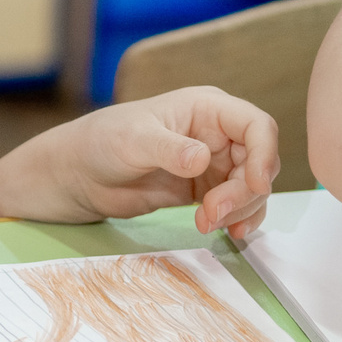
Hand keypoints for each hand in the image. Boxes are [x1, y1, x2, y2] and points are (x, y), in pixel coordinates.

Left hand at [4, 86, 279, 240]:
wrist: (77, 176)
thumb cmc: (99, 143)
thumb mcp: (132, 141)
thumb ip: (168, 149)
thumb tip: (202, 159)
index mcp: (206, 108)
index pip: (257, 125)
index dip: (265, 154)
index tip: (253, 184)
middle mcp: (217, 133)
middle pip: (260, 162)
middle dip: (245, 192)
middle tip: (212, 214)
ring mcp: (213, 163)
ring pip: (252, 188)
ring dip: (240, 210)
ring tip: (205, 223)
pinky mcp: (204, 190)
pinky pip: (237, 205)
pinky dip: (238, 220)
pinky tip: (225, 232)